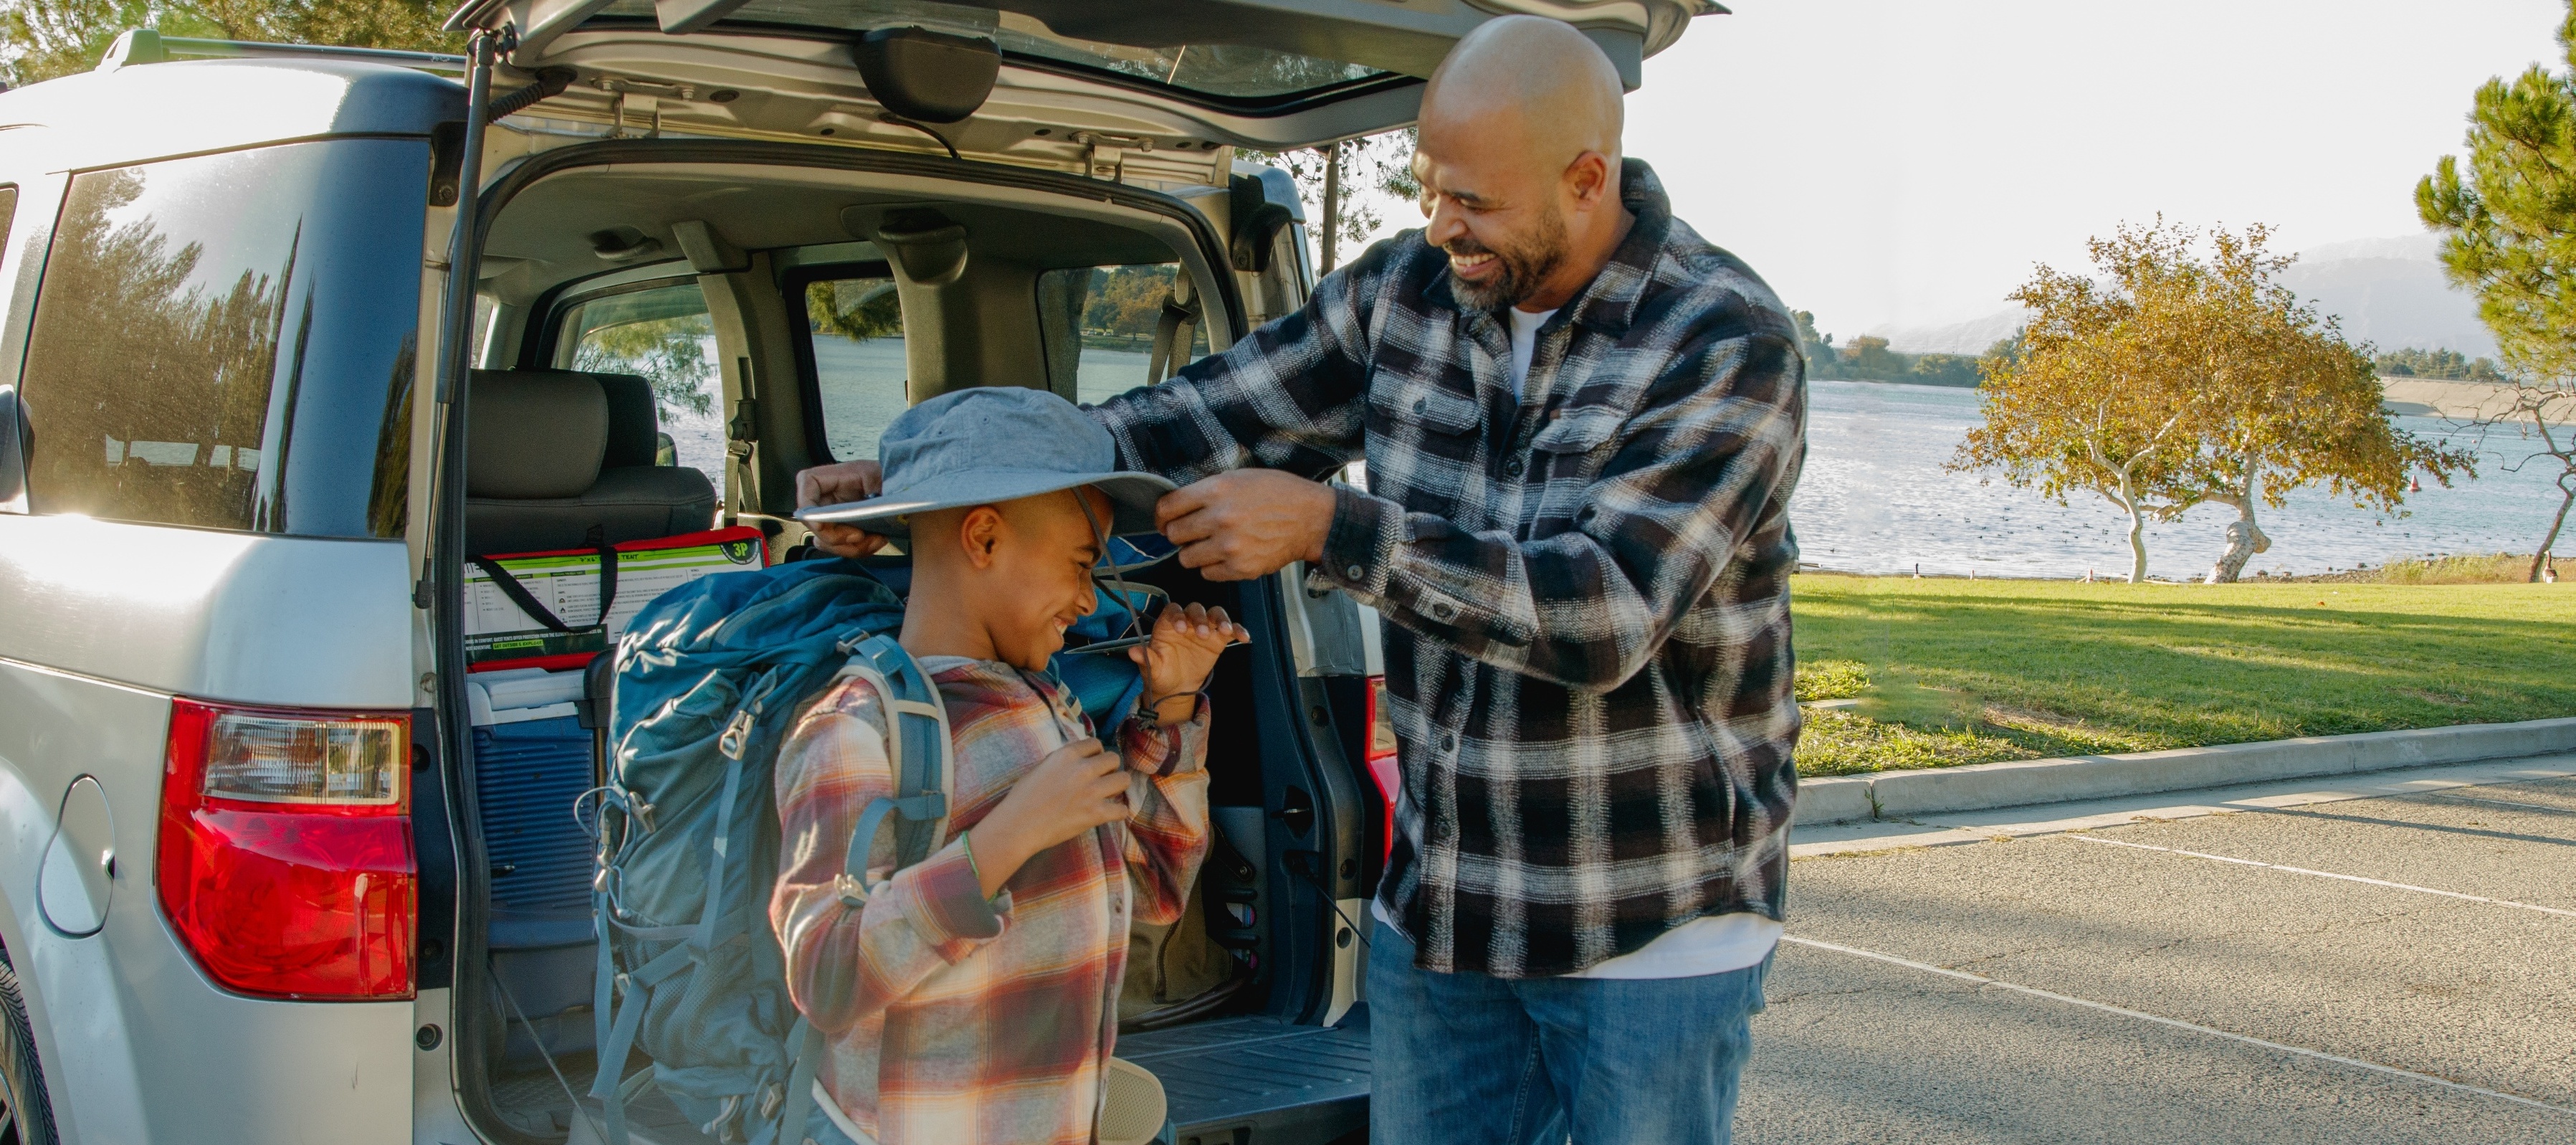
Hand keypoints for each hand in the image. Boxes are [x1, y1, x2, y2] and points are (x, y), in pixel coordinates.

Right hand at [795, 460, 888, 557]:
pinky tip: (876, 540)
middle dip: (835, 536)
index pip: (806, 482)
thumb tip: (851, 512)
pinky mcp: (842, 529)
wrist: (910, 492)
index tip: (821, 525)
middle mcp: (828, 495)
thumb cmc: (896, 479)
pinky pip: (839, 547)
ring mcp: (833, 513)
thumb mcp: (883, 478)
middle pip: (812, 521)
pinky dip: (858, 550)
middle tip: (860, 536)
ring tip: (876, 539)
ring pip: (824, 540)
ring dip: (850, 547)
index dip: (808, 505)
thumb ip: (867, 491)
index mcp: (835, 475)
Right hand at [966, 738, 1127, 896]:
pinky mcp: (1096, 813)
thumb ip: (1063, 760)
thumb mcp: (1041, 767)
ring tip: (1108, 794)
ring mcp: (1092, 791)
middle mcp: (1083, 769)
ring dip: (1117, 786)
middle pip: (1114, 759)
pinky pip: (1122, 809)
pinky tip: (1110, 813)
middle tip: (1101, 779)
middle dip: (1109, 768)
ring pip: (1125, 779)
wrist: (1018, 825)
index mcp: (1067, 754)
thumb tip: (1079, 759)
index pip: (1096, 744)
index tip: (1092, 764)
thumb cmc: (1023, 797)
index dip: (1095, 755)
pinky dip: (1118, 812)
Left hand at [1128, 602, 1241, 723]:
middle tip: (1203, 633)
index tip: (1181, 629)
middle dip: (1200, 618)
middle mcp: (1187, 623)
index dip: (1178, 616)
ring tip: (1225, 631)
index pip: (1173, 611)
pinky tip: (1244, 637)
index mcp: (1168, 625)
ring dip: (1221, 619)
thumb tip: (1132, 652)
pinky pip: (1230, 629)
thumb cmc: (1161, 673)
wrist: (1177, 687)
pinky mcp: (1218, 639)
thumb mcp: (1152, 669)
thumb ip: (1146, 659)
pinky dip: (1238, 630)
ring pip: (1214, 614)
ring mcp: (1204, 628)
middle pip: (1196, 609)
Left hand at [1155, 470, 1334, 581]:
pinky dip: (1212, 567)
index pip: (1168, 507)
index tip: (1164, 520)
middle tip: (1190, 533)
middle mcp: (1219, 518)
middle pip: (1174, 534)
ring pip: (1186, 558)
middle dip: (1179, 534)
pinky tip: (1226, 556)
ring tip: (1209, 546)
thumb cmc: (1279, 494)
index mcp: (1216, 490)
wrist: (1312, 519)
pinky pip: (1207, 573)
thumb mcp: (1240, 477)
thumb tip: (1179, 504)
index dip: (1162, 515)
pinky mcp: (1240, 568)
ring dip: (1194, 553)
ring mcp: (1229, 546)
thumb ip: (1208, 490)